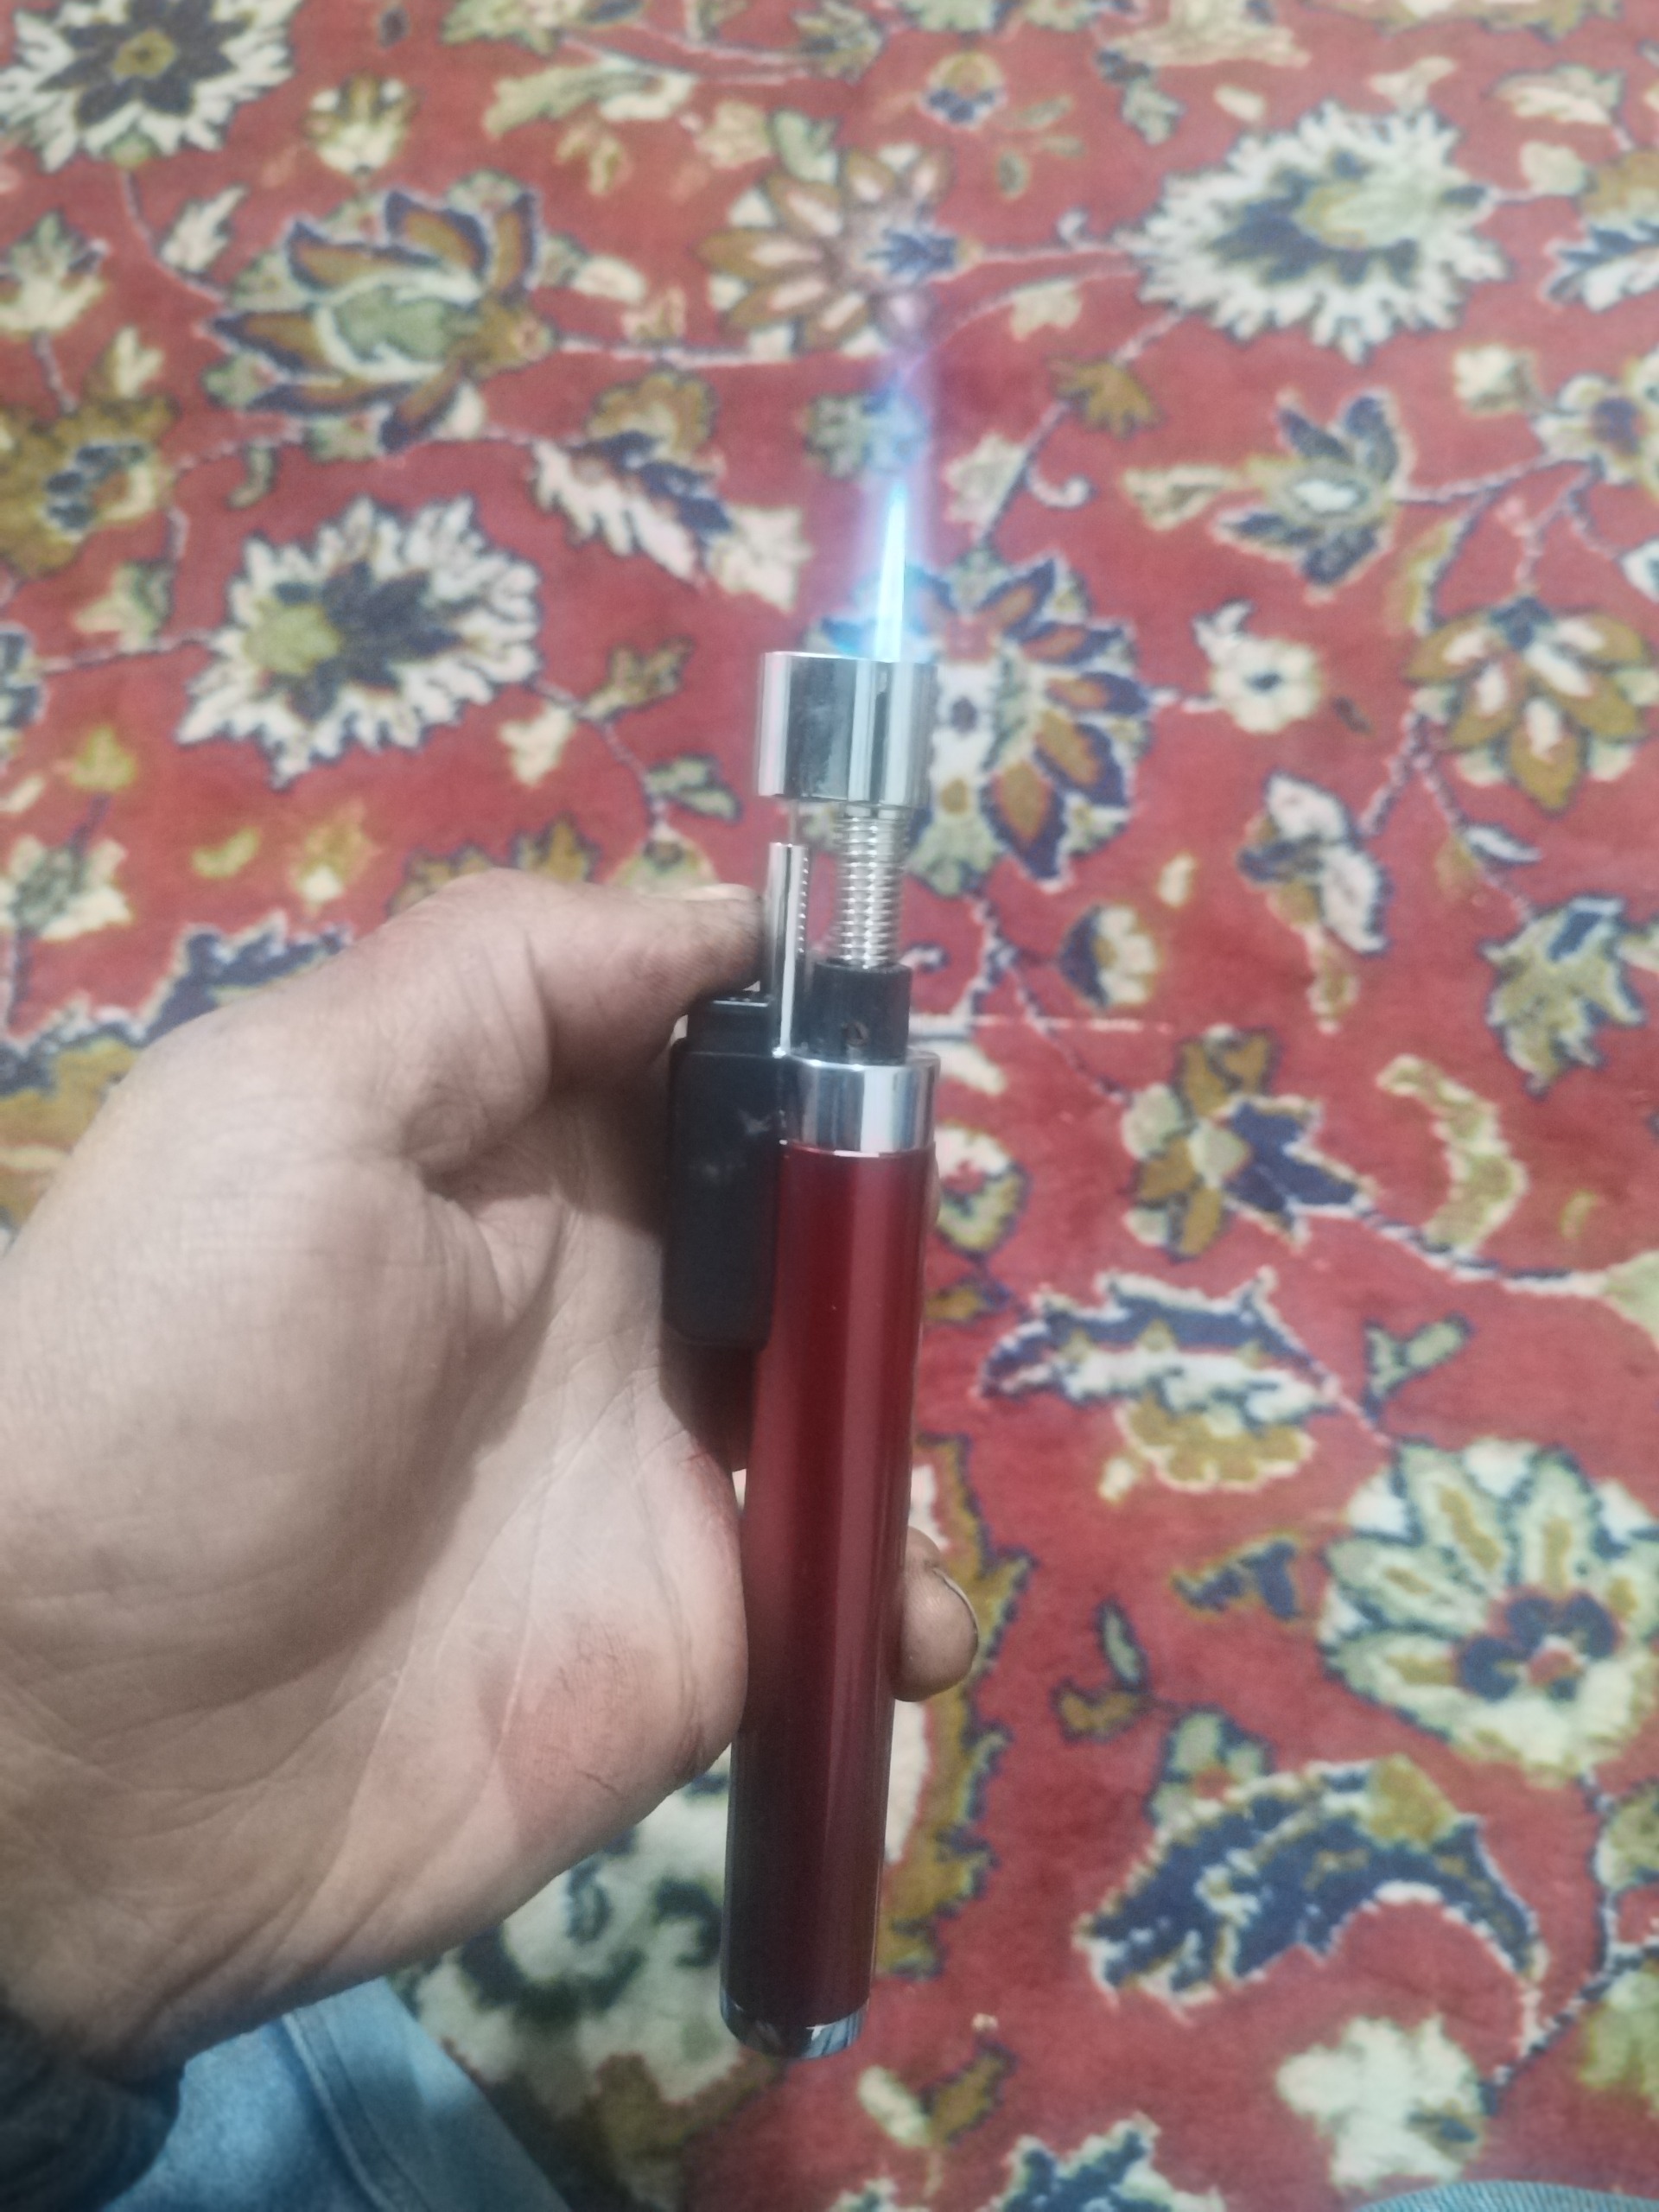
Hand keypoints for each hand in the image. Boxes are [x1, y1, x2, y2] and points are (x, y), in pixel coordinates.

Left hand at [0, 873, 975, 2070]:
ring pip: (850, 1394)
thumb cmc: (181, 1378)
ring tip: (883, 1449)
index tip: (883, 1039)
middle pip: (813, 1219)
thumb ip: (503, 977)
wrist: (85, 1744)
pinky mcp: (700, 1630)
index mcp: (522, 1150)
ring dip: (908, 1407)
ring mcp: (662, 1465)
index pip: (709, 1053)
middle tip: (886, 1268)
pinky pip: (845, 1589)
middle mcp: (610, 1294)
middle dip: (886, 1225)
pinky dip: (901, 1594)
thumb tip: (728, 920)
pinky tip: (897, 1619)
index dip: (805, 1035)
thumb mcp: (291, 1103)